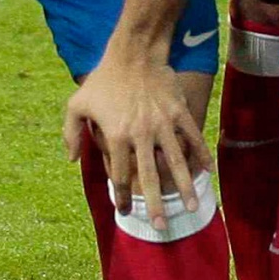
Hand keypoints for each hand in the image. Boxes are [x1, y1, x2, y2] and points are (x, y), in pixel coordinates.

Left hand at [63, 48, 210, 218]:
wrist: (134, 52)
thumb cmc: (103, 79)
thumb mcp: (77, 104)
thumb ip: (71, 134)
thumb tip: (71, 160)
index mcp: (116, 136)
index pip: (119, 175)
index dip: (123, 197)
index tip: (126, 212)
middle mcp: (141, 134)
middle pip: (149, 176)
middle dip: (155, 204)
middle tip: (162, 227)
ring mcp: (163, 123)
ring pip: (175, 161)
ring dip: (183, 187)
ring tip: (192, 207)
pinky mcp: (179, 111)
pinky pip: (192, 137)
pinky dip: (201, 154)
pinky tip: (207, 171)